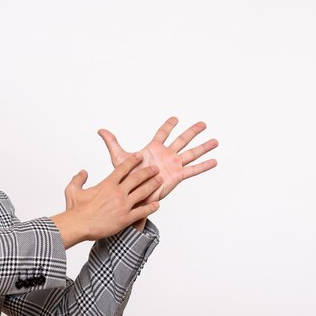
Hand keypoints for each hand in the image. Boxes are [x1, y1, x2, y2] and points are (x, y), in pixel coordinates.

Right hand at [50, 153, 161, 248]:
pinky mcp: (125, 218)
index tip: (140, 156)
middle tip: (156, 168)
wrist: (78, 225)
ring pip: (143, 193)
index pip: (123, 168)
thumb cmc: (75, 209)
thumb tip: (83, 172)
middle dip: (148, 172)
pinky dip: (150, 208)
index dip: (133, 161)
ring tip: (160, 182)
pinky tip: (157, 205)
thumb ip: (79, 179)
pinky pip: (142, 211)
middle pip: (137, 179)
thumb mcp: (72, 189)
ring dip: (153, 186)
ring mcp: (123, 205)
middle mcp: (117, 192)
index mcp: (107, 184)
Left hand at [98, 117, 217, 201]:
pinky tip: (214, 161)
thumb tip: (100, 130)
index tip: (175, 118)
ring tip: (215, 141)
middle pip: (181, 140)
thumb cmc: (125, 179)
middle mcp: (165, 156)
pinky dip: (203, 166)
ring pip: (190, 153)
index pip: (162, 134)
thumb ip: (112, 143)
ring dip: (203, 147)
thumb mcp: (119, 158)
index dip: (168, 126)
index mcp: (153, 149)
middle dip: (192, 132)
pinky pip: (192, 170)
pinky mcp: (176, 176)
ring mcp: (172, 165)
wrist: (131, 197)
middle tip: (203, 124)